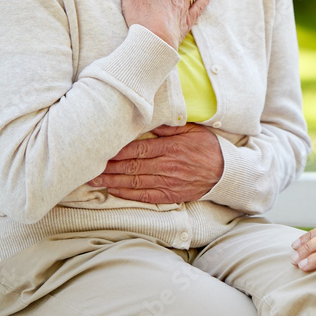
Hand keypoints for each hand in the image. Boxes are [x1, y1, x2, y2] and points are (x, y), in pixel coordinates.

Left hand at [89, 123, 223, 202]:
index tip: (102, 149)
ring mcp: (168, 182)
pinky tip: (114, 190)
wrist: (225, 172)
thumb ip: (170, 127)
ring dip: (113, 181)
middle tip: (89, 166)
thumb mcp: (192, 130)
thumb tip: (149, 119)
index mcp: (171, 148)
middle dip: (109, 167)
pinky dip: (128, 194)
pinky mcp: (170, 195)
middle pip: (132, 166)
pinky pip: (145, 196)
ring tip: (94, 179)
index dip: (118, 151)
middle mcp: (167, 166)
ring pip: (135, 182)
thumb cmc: (208, 148)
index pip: (138, 149)